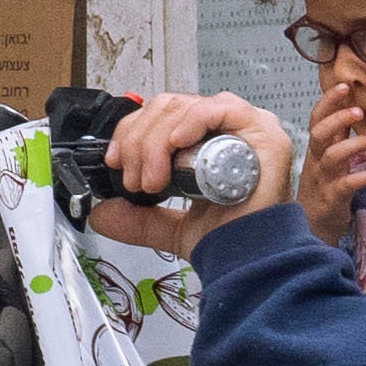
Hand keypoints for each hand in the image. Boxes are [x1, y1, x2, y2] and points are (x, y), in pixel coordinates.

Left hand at [84, 85, 284, 249]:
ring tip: (154, 180)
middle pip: (169, 107)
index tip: (116, 161)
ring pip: (184, 107)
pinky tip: (175, 143)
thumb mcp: (170, 225)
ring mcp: (246, 126)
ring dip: (156, 141)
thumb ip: (137, 217)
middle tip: (136, 180)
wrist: (248, 258)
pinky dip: (190, 122)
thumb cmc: (226, 239)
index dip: (132, 131)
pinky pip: (218, 108)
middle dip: (139, 142)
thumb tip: (103, 213)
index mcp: (207, 141)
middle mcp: (226, 129)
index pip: (161, 114)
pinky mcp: (262, 130)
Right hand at [301, 77, 365, 237]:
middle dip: (337, 119)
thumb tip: (352, 107)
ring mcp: (322, 180)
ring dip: (355, 145)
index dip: (328, 101)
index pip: (317, 118)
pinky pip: (347, 185)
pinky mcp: (332, 198)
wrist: (312, 226)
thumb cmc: (323, 187)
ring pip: (332, 157)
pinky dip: (365, 176)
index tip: (344, 85)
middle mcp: (316, 161)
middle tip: (359, 110)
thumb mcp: (327, 159)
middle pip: (319, 134)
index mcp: (316, 149)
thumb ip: (337, 136)